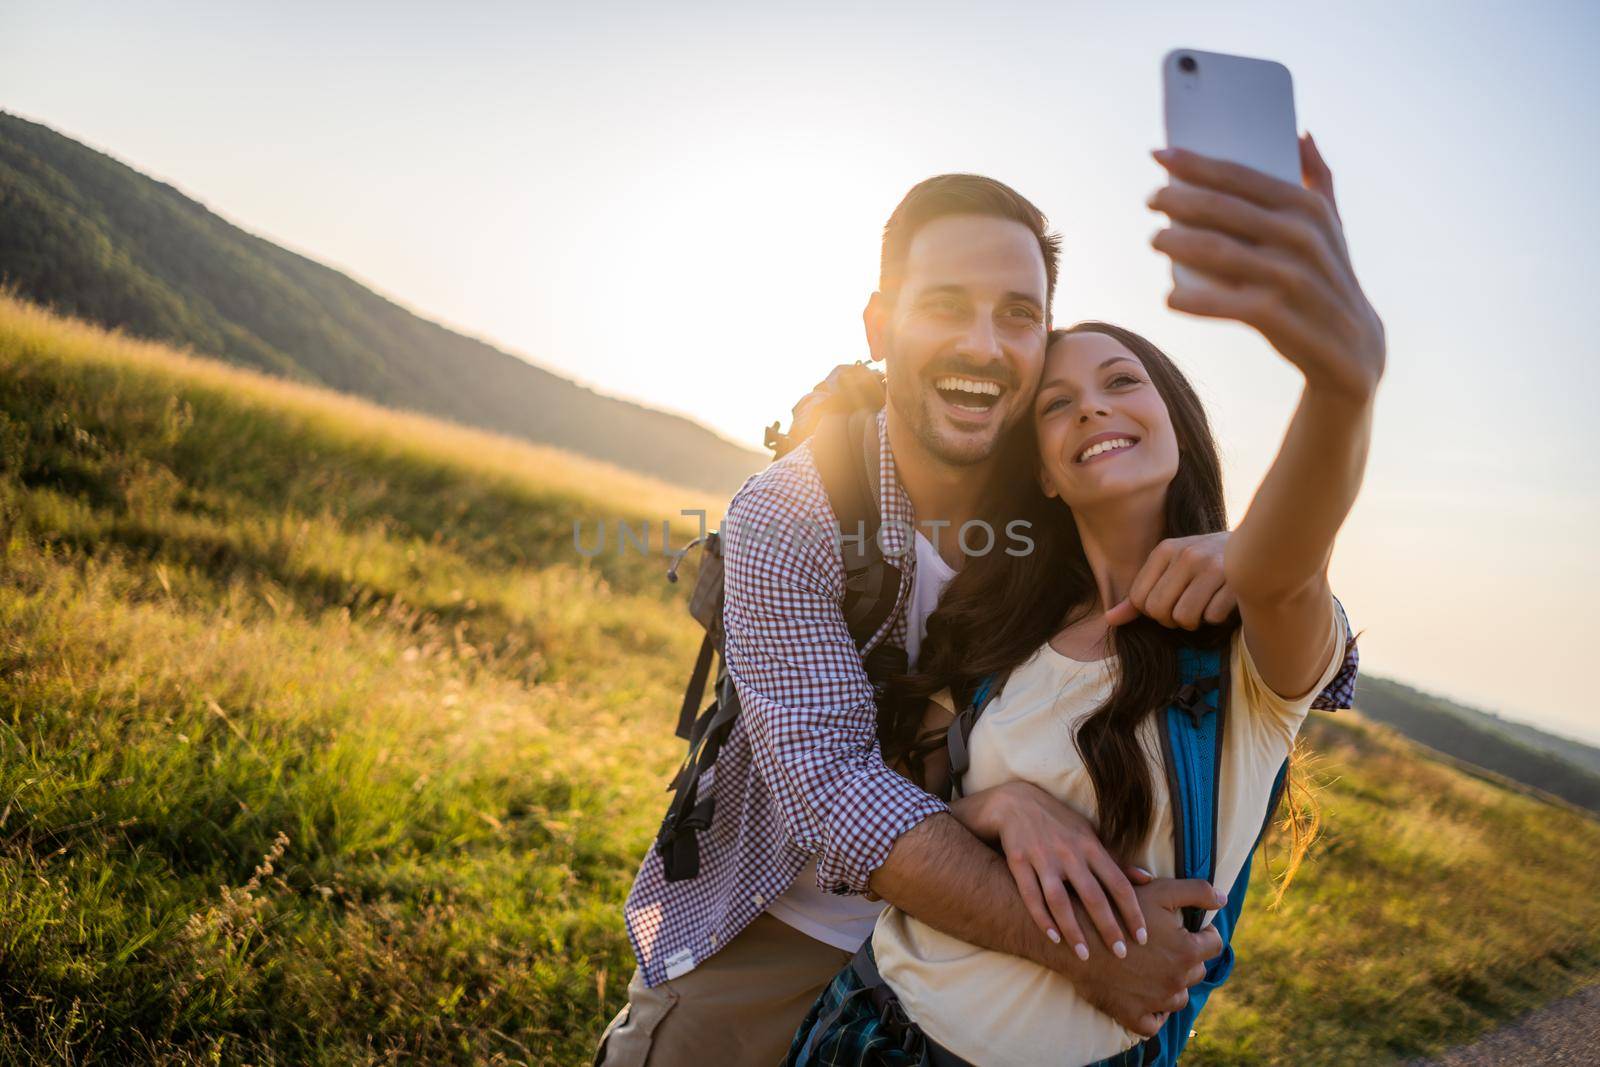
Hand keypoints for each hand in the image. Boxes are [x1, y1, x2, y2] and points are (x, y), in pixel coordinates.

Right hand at [957, 782, 1148, 960]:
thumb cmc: (1058, 823)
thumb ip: (1115, 860)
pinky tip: (1053, 938)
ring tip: (1085, 955)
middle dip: (1108, 927)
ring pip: (1060, 901)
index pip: (1118, 883)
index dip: (1132, 911)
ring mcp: (1042, 858)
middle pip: (1093, 896)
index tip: (1142, 937)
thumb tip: (1148, 879)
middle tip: (1120, 954)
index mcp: (1090, 846)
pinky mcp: (1018, 862)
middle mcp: (1069, 853)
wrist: (1014, 802)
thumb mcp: (1089, 835)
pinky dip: (1042, 918)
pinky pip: (1030, 896)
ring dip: (1074, 930)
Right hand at [1071, 877, 1227, 1037]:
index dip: (1205, 933)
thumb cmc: (1117, 911)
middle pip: (1197, 971)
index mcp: (1186, 951)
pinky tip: (1148, 997)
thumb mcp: (1159, 891)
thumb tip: (1223, 899)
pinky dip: (1155, 1014)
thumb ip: (1196, 891)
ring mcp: (1157, 1001)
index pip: (1214, 944)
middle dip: (1187, 958)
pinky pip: (1155, 1023)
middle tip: (1167, 946)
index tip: (1192, 929)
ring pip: (1179, 997)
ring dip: (1173, 985)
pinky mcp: (1134, 1016)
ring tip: (1156, 970)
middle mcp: (1177, 980)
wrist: (1076, 938)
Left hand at [1105, 532, 1234, 628]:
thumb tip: (1109, 620)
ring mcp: (1213, 566)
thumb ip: (1140, 595)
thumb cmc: (1205, 563)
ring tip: (1205, 605)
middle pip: (1158, 610)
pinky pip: (1213, 617)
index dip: (1151, 611)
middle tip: (1186, 609)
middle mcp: (1187, 555)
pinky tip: (1224, 601)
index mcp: (1166, 549)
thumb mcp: (1170, 570)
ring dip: (1194, 622)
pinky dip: (1217, 617)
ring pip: (1184, 618)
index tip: (1169, 602)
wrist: (1257, 546)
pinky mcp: (1236, 581)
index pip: (1138, 599)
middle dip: (1171, 620)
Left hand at [1147, 134, 1384, 402]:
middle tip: (1150, 199)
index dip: (1195, 163)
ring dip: (1175, 242)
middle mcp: (1301, 237)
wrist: (1353, 347)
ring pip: (1216, 252)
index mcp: (1308, 208)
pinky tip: (1170, 298)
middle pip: (1222, 209)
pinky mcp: (1279, 316)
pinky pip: (1225, 304)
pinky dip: (1192, 300)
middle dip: (1176, 199)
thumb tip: (1303, 135)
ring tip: (1155, 239)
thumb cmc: (1328, 277)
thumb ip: (1319, 179)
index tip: (1159, 154)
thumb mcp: (1332, 227)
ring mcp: (1290, 277)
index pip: (1240, 176)